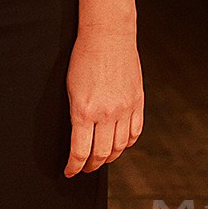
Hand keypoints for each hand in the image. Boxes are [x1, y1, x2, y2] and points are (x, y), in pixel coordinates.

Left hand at [65, 28, 143, 175]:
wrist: (107, 36)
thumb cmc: (83, 58)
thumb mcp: (70, 88)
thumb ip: (77, 114)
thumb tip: (79, 137)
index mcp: (84, 111)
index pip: (80, 151)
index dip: (74, 166)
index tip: (70, 172)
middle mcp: (107, 114)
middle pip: (101, 153)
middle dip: (90, 165)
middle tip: (84, 168)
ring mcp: (125, 109)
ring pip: (119, 147)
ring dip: (109, 158)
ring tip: (101, 159)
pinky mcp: (138, 103)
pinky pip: (135, 133)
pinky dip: (127, 144)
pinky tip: (120, 145)